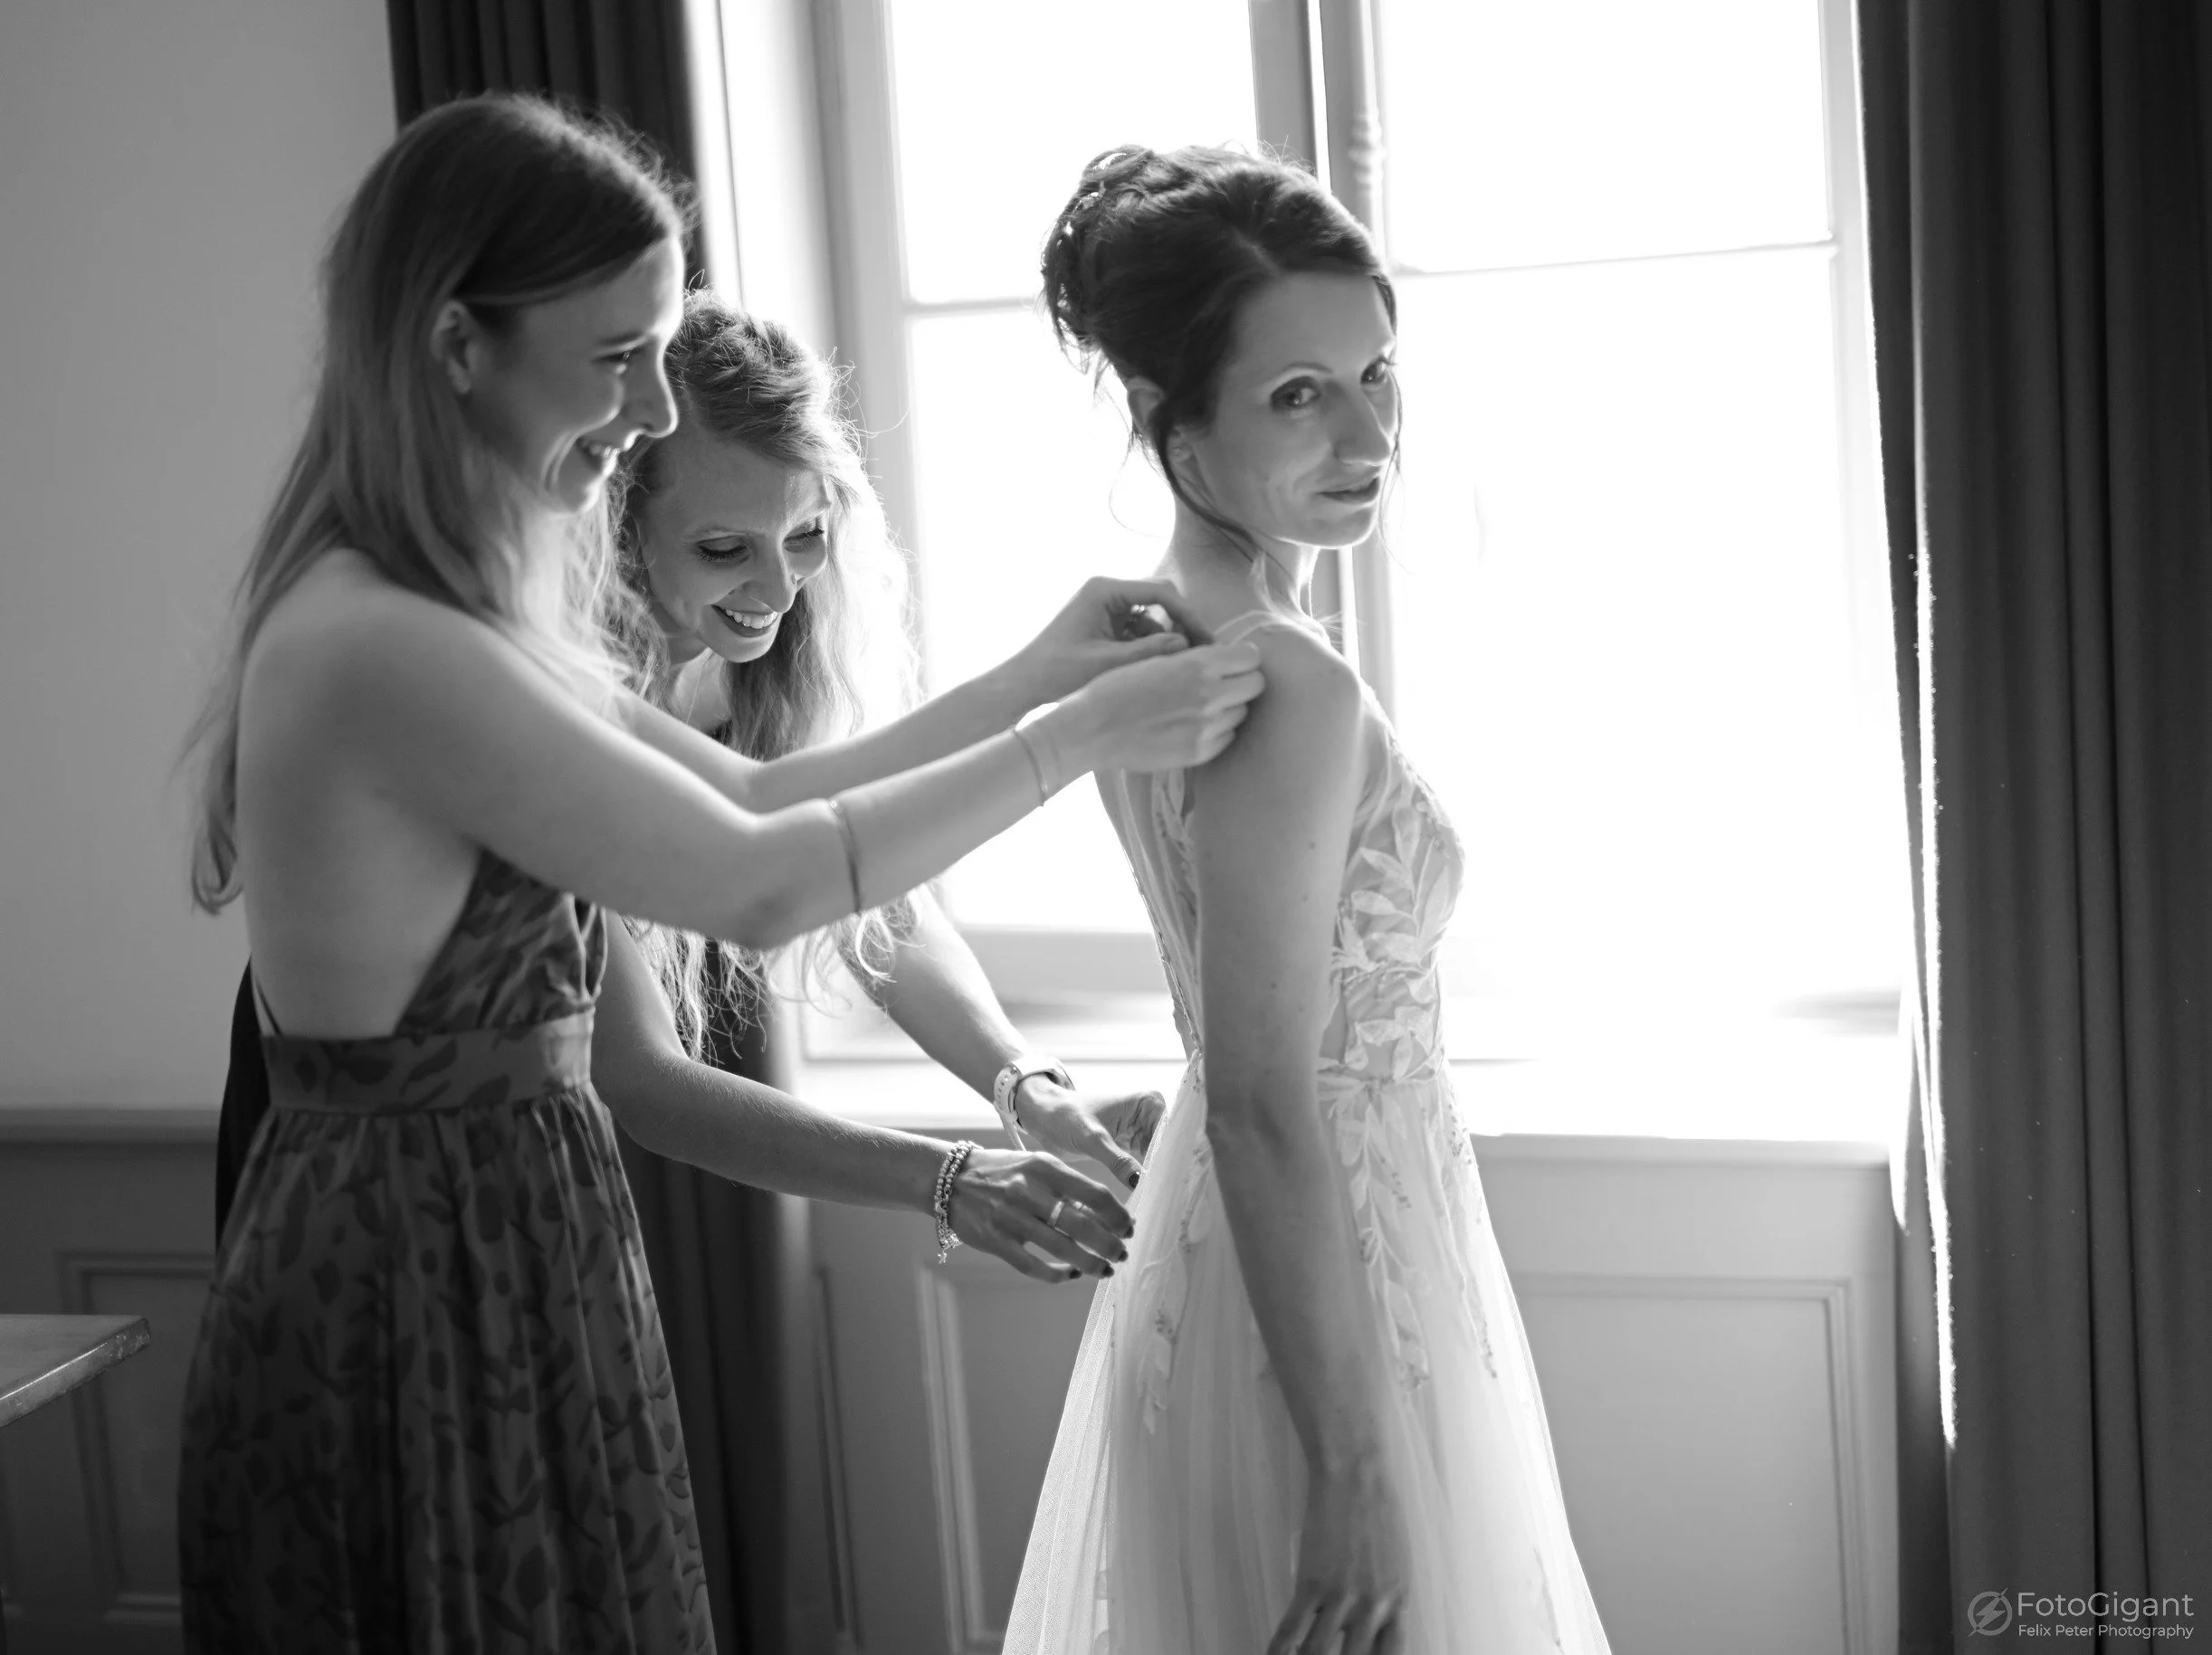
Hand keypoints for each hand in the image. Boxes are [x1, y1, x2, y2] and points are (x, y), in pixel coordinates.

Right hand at [945, 1146, 1133, 1283]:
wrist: (950, 1179)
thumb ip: (1067, 1187)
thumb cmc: (1003, 1171)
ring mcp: (1010, 1218)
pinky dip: (1058, 1274)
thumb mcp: (1036, 1165)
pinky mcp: (996, 1241)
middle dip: (1110, 1245)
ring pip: (1063, 1250)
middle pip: (1083, 1226)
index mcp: (1044, 1168)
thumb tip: (1103, 1215)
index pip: (1094, 1194)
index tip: (1128, 1227)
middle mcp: (1029, 1191)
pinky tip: (1071, 1274)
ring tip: (1106, 1270)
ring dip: (1091, 1264)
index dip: (1117, 1215)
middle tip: (1123, 1253)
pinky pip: (1034, 1266)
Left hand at [1003, 577, 1207, 706]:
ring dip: (1165, 640)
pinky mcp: (1104, 623)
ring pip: (1151, 617)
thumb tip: (1187, 645)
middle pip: (1160, 600)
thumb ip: (1148, 652)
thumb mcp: (1107, 664)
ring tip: (1177, 668)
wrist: (1024, 685)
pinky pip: (1138, 629)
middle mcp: (1106, 592)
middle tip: (1200, 654)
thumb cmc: (1057, 673)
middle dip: (1180, 626)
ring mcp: (1105, 607)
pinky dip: (1149, 647)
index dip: (1188, 615)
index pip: (1161, 592)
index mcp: (1104, 590)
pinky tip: (1153, 669)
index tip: (1207, 641)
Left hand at [1011, 1077, 1163, 1188]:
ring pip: (1158, 1158)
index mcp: (1147, 1102)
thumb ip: (1117, 1160)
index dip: (1173, 1157)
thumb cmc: (1065, 1116)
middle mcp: (1149, 1114)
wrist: (1044, 1117)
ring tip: (1162, 1199)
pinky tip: (1149, 1195)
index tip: (1174, 1182)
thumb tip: (1141, 1181)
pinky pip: (1144, 1164)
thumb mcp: (1092, 1139)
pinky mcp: (1130, 1146)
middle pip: (1168, 1147)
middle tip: (1170, 1196)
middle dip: (1168, 1170)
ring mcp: (1141, 1131)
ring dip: (1158, 1176)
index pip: (1170, 1134)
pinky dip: (1145, 1178)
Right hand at [1038, 640, 1264, 776]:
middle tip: (1222, 683)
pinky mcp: (1199, 753)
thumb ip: (1195, 657)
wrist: (1091, 729)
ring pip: (1242, 712)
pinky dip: (1217, 731)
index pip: (1251, 657)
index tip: (1231, 662)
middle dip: (1242, 680)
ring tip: (1201, 706)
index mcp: (1198, 665)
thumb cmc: (1117, 687)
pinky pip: (1227, 737)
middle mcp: (1210, 695)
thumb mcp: (1156, 659)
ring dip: (1229, 706)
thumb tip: (1225, 656)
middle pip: (1256, 685)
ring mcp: (1207, 728)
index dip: (1242, 658)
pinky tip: (1193, 725)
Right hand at [1269, 1460, 1412, 1654]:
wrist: (1356, 1476)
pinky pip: (1291, 1628)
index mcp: (1398, 1601)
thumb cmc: (1380, 1510)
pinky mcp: (1310, 1582)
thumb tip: (1370, 1624)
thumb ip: (1388, 1599)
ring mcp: (1340, 1596)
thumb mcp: (1397, 1562)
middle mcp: (1372, 1607)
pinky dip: (1280, 1649)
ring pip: (1319, 1652)